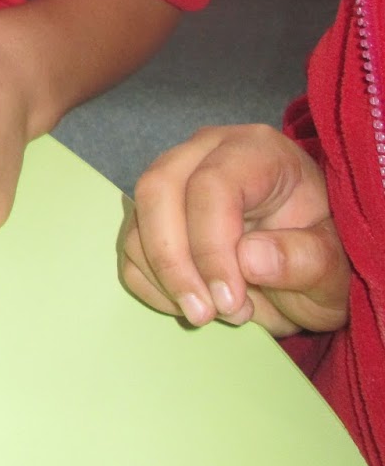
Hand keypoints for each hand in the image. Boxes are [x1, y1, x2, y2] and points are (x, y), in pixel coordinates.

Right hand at [120, 123, 349, 335]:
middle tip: (203, 314)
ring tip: (213, 313)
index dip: (212, 247)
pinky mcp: (153, 216)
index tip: (231, 301)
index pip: (213, 185)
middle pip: (158, 190)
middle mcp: (205, 153)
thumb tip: (248, 258)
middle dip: (173, 261)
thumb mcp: (333, 267)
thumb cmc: (320, 255)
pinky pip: (131, 250)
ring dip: (165, 279)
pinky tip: (191, 302)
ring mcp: (173, 181)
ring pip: (137, 223)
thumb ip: (305, 259)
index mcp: (256, 151)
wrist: (303, 264)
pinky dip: (151, 285)